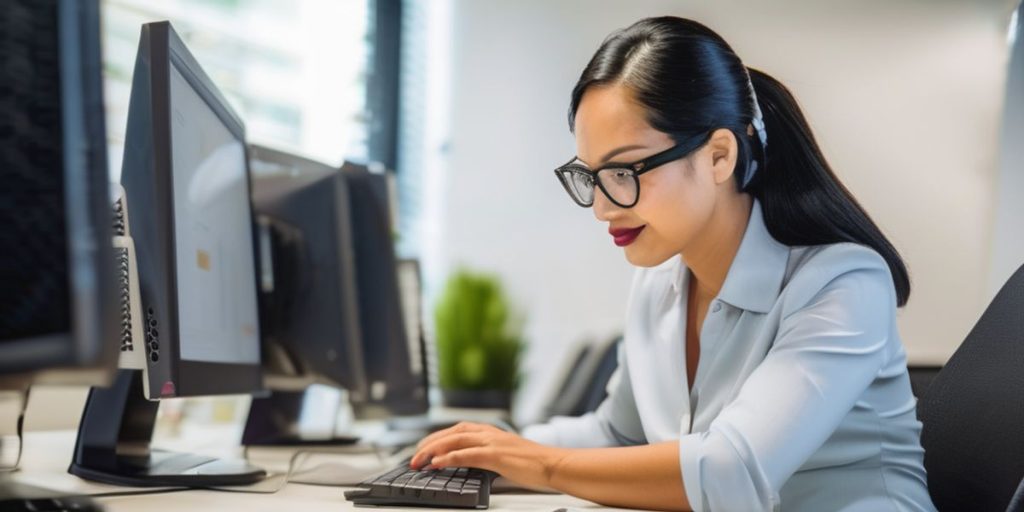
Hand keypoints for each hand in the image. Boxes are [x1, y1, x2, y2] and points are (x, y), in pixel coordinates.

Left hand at [410, 422, 566, 489]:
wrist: (553, 464)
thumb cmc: (533, 463)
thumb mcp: (505, 455)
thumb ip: (488, 455)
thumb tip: (470, 463)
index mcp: (491, 431)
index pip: (457, 430)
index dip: (438, 437)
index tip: (423, 448)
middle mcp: (488, 433)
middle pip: (451, 433)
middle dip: (429, 443)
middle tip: (414, 456)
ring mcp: (492, 442)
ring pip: (454, 440)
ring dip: (433, 450)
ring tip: (419, 460)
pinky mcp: (496, 455)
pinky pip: (466, 454)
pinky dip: (449, 457)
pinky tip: (437, 463)